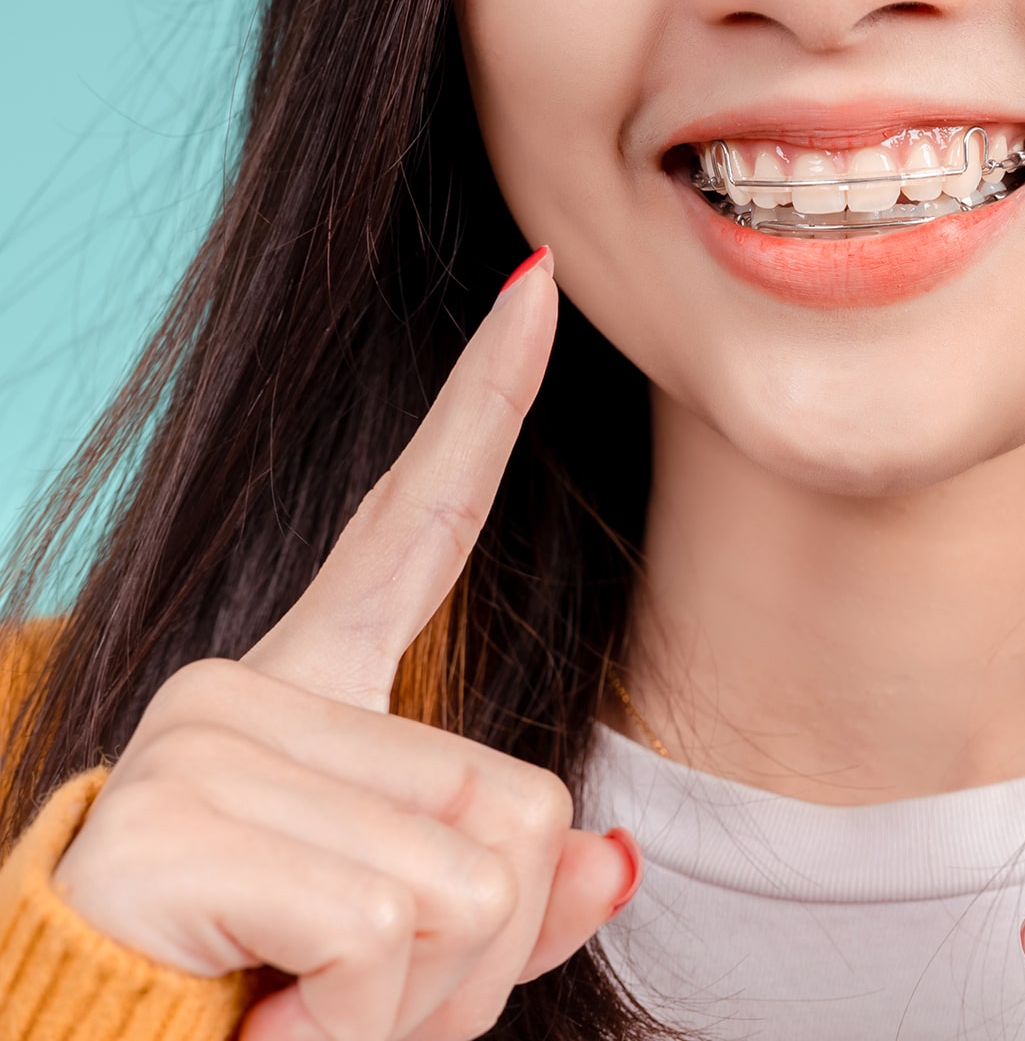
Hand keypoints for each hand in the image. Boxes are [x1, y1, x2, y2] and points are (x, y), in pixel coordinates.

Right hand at [52, 249, 638, 1040]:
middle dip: (477, 943)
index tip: (536, 286)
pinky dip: (360, 1014)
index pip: (413, 524)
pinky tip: (265, 1013)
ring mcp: (204, 742)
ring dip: (419, 994)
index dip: (484, 406)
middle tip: (351, 986)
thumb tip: (620, 857)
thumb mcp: (410, 952)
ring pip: (468, 878)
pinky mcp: (175, 818)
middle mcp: (244, 690)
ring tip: (304, 1003)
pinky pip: (388, 923)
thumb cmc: (255, 997)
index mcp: (304, 696)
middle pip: (515, 800)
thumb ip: (514, 895)